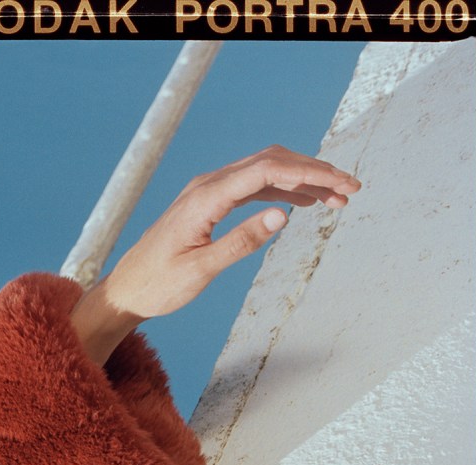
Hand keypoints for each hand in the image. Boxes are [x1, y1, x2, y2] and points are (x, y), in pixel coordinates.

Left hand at [101, 145, 362, 323]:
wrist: (125, 291)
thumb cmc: (157, 285)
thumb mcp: (200, 271)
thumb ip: (240, 242)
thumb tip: (282, 216)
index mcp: (205, 198)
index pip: (269, 171)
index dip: (310, 173)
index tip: (342, 186)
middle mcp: (207, 186)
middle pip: (272, 162)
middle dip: (315, 171)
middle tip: (350, 189)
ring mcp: (207, 192)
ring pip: (265, 172)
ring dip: (302, 180)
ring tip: (336, 198)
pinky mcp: (208, 203)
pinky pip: (252, 186)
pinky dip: (282, 190)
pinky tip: (303, 203)